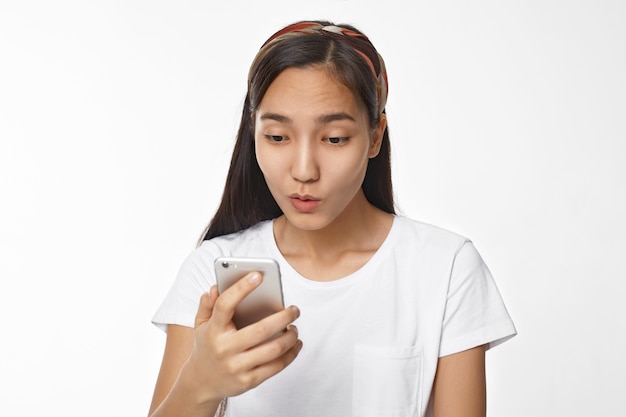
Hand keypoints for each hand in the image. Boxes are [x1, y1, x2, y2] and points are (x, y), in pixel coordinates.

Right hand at [182, 272, 301, 403]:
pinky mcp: (248, 381)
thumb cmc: (206, 347)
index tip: (257, 275)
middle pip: (261, 330)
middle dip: (284, 317)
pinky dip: (290, 354)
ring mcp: (237, 366)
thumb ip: (207, 305)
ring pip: (273, 349)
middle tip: (294, 309)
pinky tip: (295, 344)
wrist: (201, 384)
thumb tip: (216, 287)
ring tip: (295, 327)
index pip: (226, 305)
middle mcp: (225, 349)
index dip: (241, 288)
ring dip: (290, 337)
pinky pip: (276, 367)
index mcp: (213, 330)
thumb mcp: (200, 324)